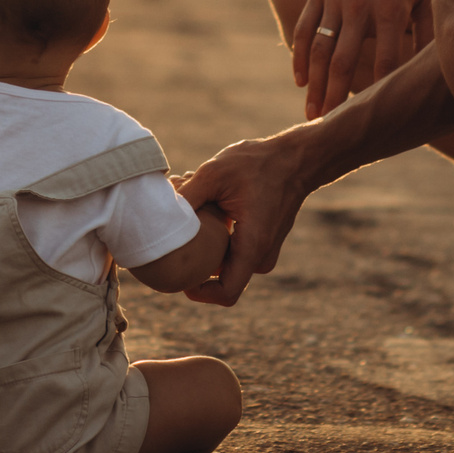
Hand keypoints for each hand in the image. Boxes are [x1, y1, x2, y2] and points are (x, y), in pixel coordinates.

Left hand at [174, 135, 314, 306]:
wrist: (295, 159)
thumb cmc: (258, 164)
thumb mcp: (214, 173)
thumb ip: (187, 196)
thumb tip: (157, 212)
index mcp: (252, 247)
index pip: (226, 293)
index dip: (199, 292)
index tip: (180, 275)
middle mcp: (261, 256)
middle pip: (220, 278)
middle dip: (196, 259)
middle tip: (180, 231)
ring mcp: (263, 251)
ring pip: (225, 263)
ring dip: (206, 245)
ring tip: (194, 212)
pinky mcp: (262, 242)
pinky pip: (234, 251)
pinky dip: (218, 237)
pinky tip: (208, 208)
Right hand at [294, 0, 435, 120]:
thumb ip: (428, 24)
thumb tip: (431, 65)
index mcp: (393, 6)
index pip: (386, 61)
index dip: (381, 93)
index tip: (377, 120)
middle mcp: (361, 4)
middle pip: (345, 62)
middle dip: (337, 99)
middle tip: (332, 129)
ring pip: (320, 50)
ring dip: (315, 85)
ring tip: (312, 114)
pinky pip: (304, 27)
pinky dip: (299, 55)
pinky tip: (300, 79)